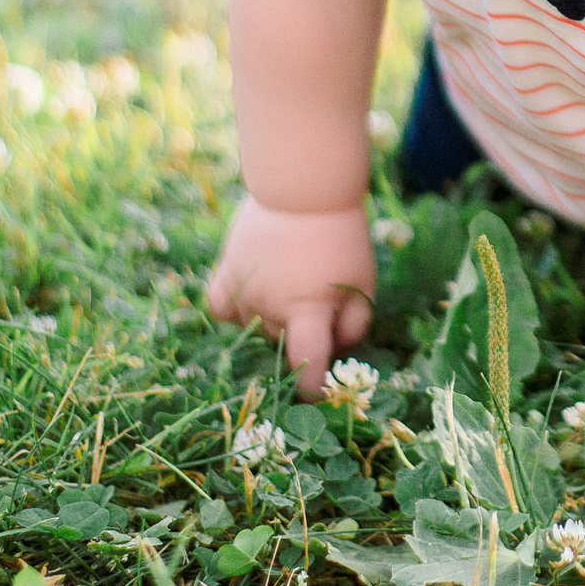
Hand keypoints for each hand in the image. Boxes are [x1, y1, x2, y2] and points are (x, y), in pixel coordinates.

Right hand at [204, 197, 375, 396]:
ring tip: (288, 283)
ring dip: (270, 318)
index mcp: (307, 310)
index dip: (311, 386)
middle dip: (300, 332)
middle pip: (282, 343)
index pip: (306, 363)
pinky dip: (235, 310)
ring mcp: (244, 291)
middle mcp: (270, 307)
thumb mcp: (363, 281)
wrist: (303, 189)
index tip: (313, 396)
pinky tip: (252, 295)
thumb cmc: (341, 237)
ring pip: (253, 328)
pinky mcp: (226, 273)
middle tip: (315, 298)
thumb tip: (337, 349)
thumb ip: (355, 322)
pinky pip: (222, 309)